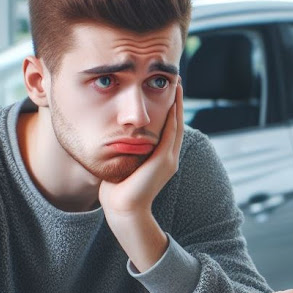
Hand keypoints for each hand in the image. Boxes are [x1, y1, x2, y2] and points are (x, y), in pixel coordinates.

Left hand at [99, 86, 183, 217]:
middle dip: (177, 102)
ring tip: (178, 86)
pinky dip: (172, 117)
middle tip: (177, 82)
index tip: (168, 93)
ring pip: (176, 125)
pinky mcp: (163, 161)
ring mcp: (169, 159)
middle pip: (177, 124)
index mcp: (161, 159)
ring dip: (178, 105)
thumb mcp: (123, 165)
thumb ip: (124, 151)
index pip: (169, 129)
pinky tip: (171, 102)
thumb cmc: (117, 191)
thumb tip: (114, 139)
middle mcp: (169, 158)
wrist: (124, 209)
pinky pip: (170, 133)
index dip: (170, 110)